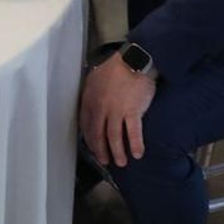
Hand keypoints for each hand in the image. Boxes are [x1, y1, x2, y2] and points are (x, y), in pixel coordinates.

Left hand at [79, 52, 155, 166]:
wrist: (133, 61)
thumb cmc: (116, 68)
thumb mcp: (95, 80)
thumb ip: (93, 95)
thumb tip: (93, 107)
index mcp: (90, 99)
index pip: (86, 125)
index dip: (90, 139)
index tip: (93, 148)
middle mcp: (100, 107)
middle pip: (98, 134)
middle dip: (101, 150)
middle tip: (105, 160)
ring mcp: (116, 110)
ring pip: (114, 137)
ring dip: (117, 152)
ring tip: (121, 162)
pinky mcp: (132, 111)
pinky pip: (133, 133)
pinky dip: (135, 145)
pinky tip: (137, 153)